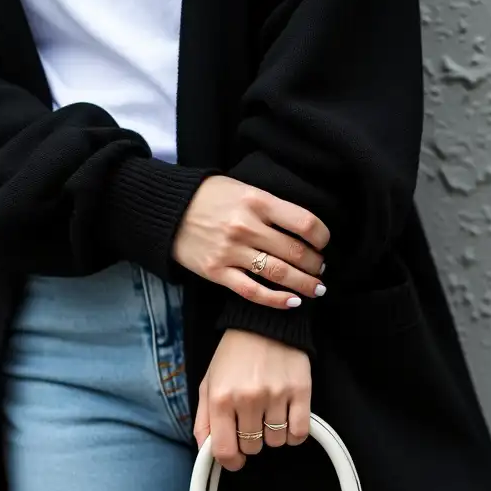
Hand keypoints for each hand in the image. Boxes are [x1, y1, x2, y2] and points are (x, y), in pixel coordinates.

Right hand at [174, 175, 328, 307]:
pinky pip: (252, 291)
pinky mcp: (216, 272)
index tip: (324, 244)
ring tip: (316, 289)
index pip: (304, 223)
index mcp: (257, 201)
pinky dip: (276, 300)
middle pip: (295, 252)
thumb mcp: (242, 188)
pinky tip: (292, 302)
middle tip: (322, 270)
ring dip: (304, 284)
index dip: (322, 237)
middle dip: (315, 265)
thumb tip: (304, 228)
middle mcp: (246, 227)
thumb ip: (271, 206)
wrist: (166, 210)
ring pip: (278, 274)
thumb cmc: (209, 197)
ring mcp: (231, 252)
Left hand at [194, 329, 310, 470]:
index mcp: (220, 398)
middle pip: (253, 447)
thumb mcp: (209, 384)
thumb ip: (204, 420)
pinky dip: (293, 434)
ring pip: (275, 442)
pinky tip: (286, 419)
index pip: (225, 450)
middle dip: (251, 441)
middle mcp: (247, 398)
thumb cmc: (233, 356)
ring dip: (272, 434)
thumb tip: (207, 452)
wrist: (264, 323)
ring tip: (268, 413)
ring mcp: (276, 395)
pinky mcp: (300, 391)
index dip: (230, 462)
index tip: (235, 460)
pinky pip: (299, 433)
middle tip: (251, 421)